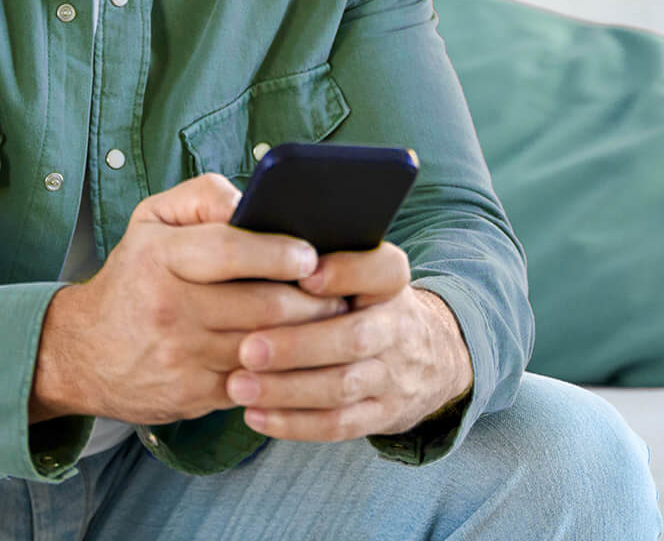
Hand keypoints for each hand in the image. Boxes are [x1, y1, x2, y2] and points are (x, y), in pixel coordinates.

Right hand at [30, 173, 351, 425]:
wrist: (82, 352)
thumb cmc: (134, 276)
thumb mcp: (151, 220)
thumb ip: (202, 196)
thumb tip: (252, 201)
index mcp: (159, 257)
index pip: (230, 250)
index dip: (279, 252)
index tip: (311, 255)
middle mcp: (168, 308)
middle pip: (262, 305)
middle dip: (312, 300)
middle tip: (340, 294)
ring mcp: (180, 356)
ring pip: (266, 348)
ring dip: (308, 337)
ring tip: (332, 322)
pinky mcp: (192, 395)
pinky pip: (255, 382)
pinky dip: (284, 371)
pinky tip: (302, 357)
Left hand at [222, 242, 473, 441]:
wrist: (426, 359)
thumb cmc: (361, 304)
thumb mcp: (359, 273)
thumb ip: (319, 258)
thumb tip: (255, 238)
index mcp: (390, 284)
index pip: (384, 270)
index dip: (347, 271)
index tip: (305, 274)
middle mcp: (398, 328)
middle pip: (354, 337)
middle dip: (298, 346)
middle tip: (246, 348)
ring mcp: (394, 375)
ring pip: (342, 386)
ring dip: (287, 389)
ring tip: (238, 386)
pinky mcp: (383, 414)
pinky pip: (341, 425)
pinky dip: (296, 424)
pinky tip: (256, 416)